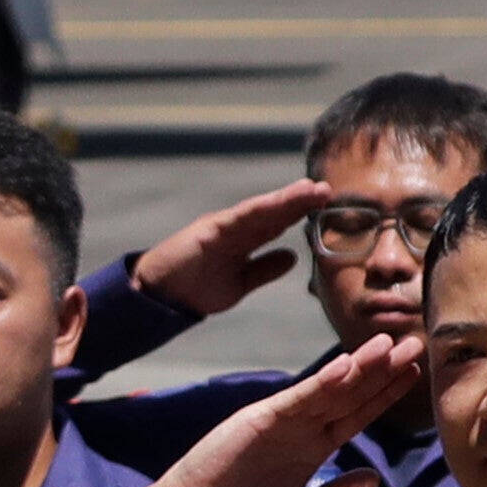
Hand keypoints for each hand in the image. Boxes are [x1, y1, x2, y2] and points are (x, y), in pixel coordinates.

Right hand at [102, 336, 421, 486]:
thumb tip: (375, 480)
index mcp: (314, 448)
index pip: (358, 414)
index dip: (385, 394)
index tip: (414, 375)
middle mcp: (303, 428)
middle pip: (352, 394)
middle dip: (383, 371)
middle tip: (414, 345)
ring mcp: (283, 420)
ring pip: (331, 389)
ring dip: (360, 367)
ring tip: (390, 345)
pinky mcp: (261, 418)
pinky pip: (299, 397)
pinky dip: (324, 381)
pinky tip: (348, 365)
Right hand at [126, 177, 327, 321]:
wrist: (158, 296)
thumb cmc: (194, 288)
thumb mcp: (238, 283)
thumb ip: (263, 270)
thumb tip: (292, 258)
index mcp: (243, 239)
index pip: (277, 222)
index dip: (301, 211)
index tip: (328, 203)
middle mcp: (235, 227)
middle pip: (274, 212)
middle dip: (301, 201)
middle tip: (328, 189)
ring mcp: (223, 226)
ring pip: (261, 210)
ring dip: (287, 199)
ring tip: (312, 189)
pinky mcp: (209, 230)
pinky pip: (239, 218)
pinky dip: (260, 209)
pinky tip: (280, 202)